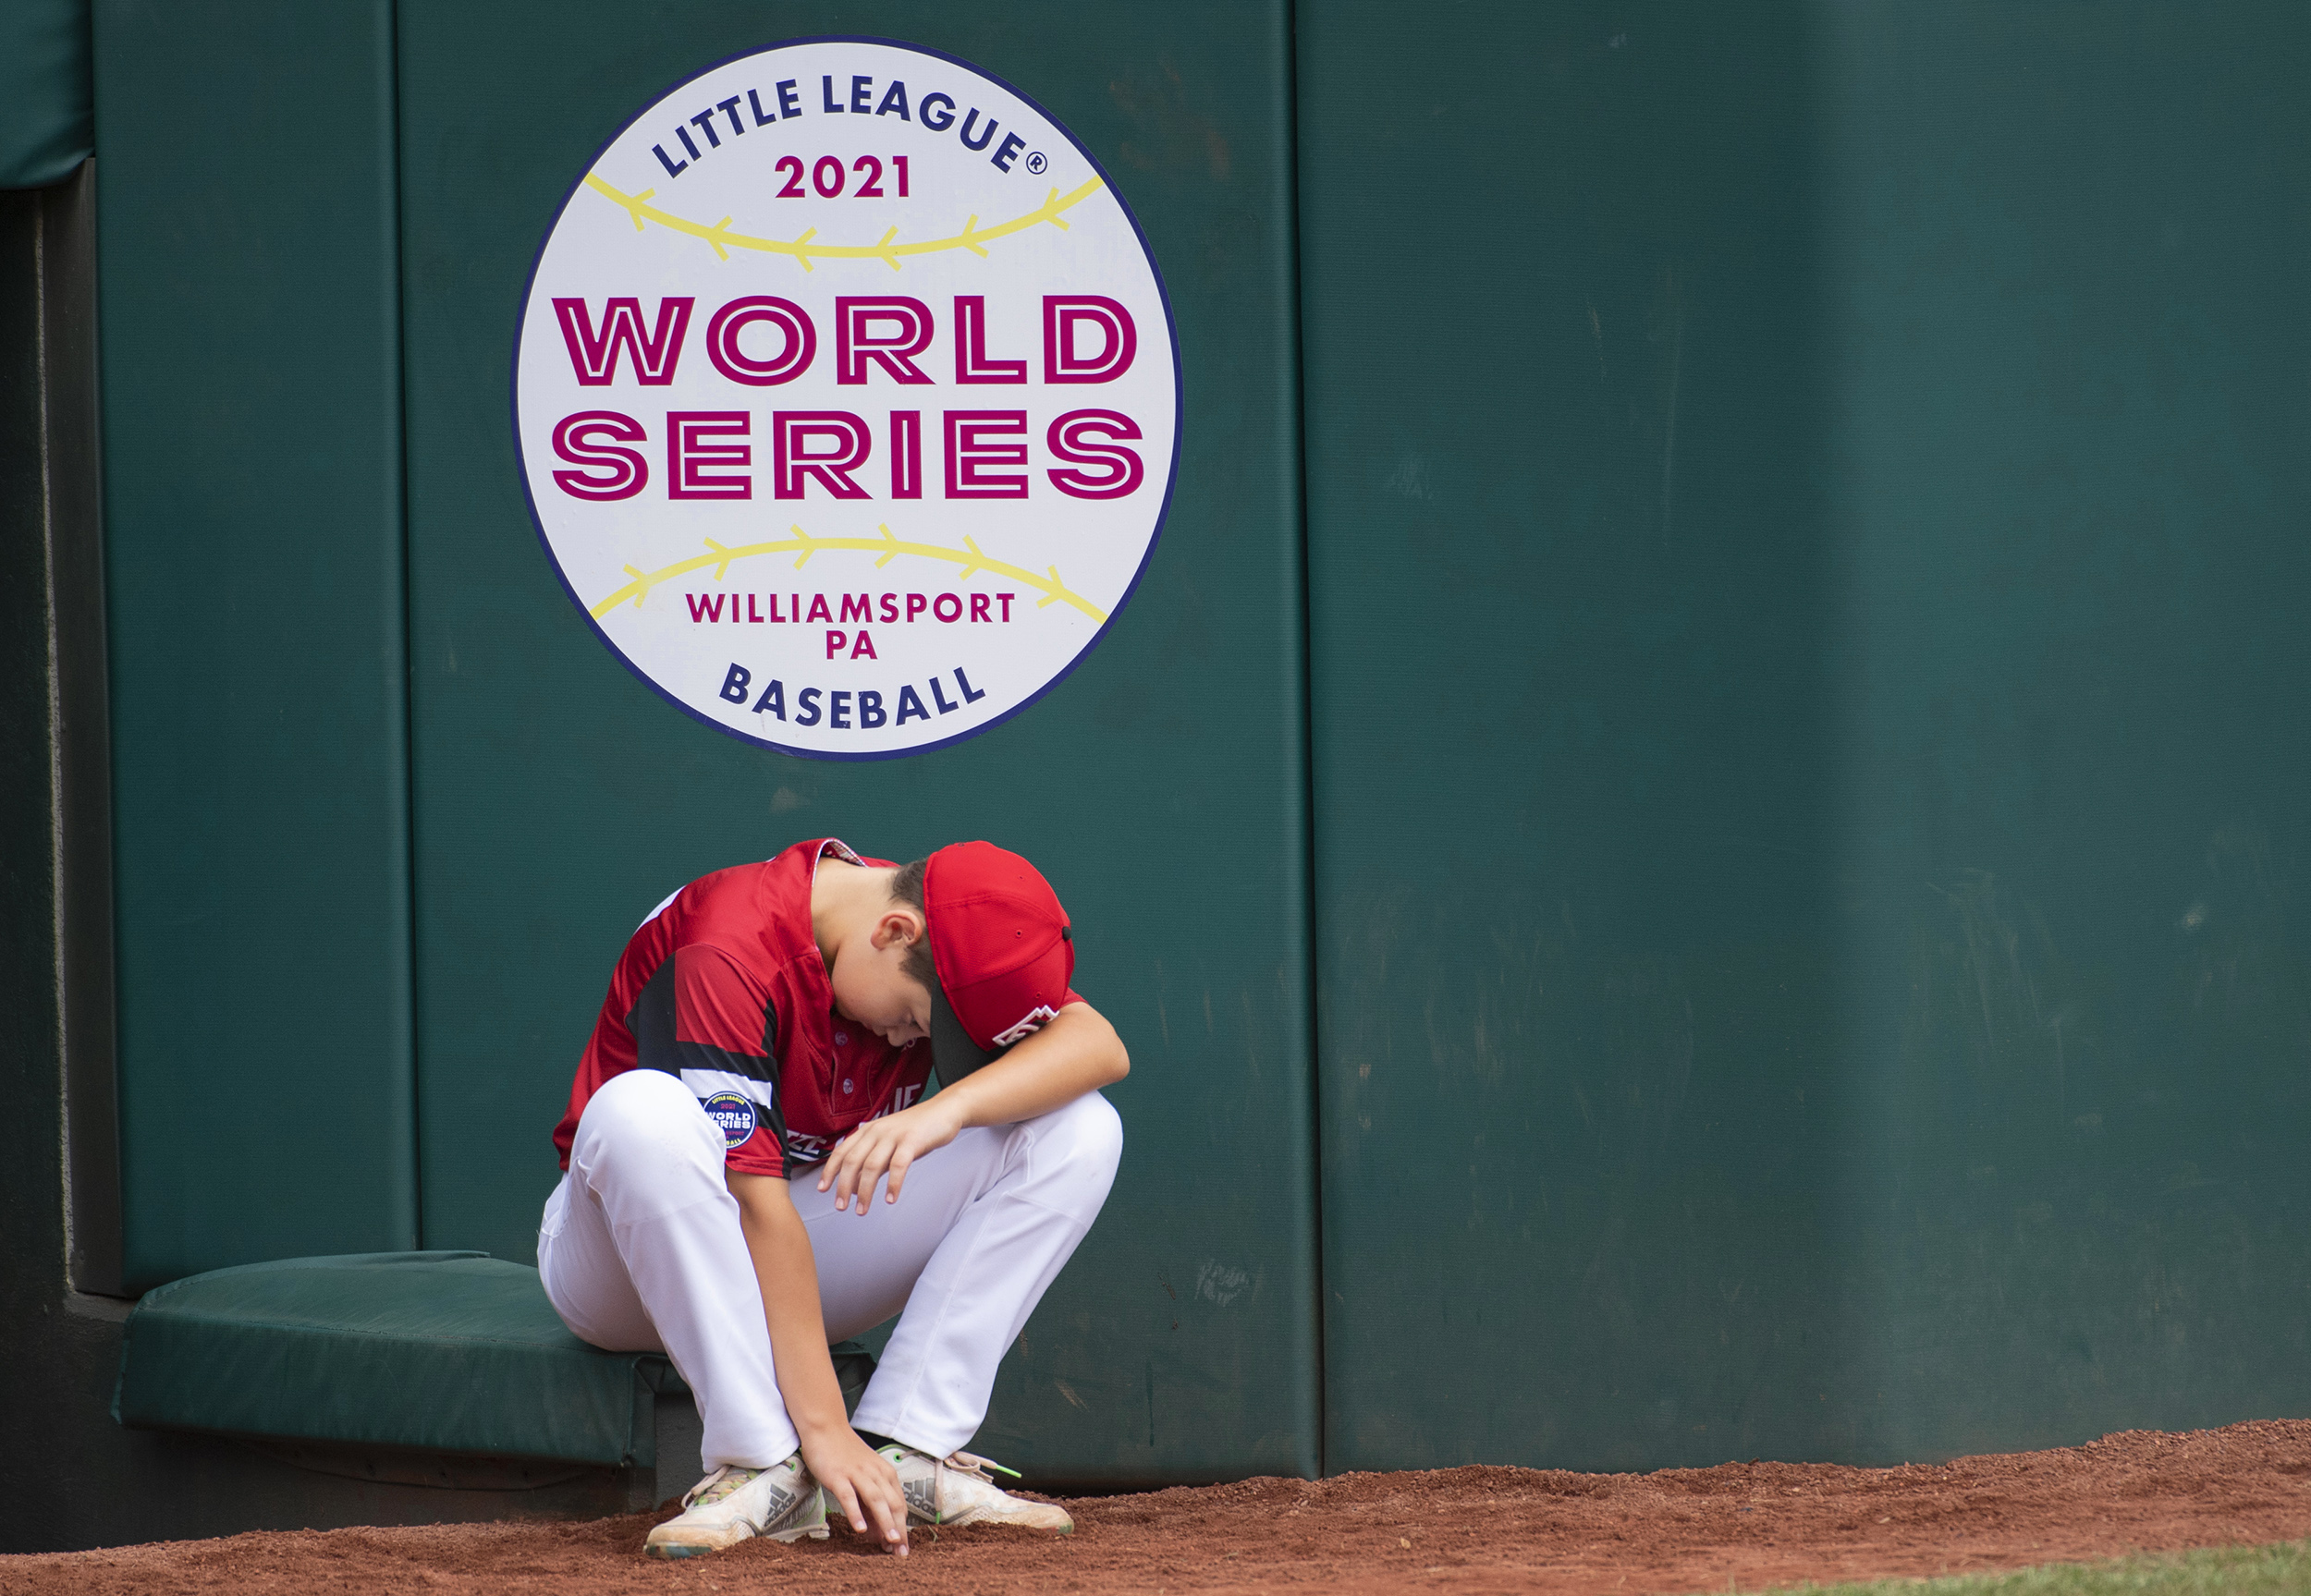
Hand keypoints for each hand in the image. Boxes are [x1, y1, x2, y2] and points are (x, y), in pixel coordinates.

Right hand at [800, 1426, 909, 1553]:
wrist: (826, 1428)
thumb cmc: (846, 1455)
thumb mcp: (864, 1476)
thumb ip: (871, 1503)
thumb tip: (878, 1533)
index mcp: (885, 1473)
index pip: (899, 1504)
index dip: (903, 1527)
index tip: (903, 1548)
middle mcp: (875, 1473)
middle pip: (892, 1504)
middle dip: (899, 1530)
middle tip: (901, 1554)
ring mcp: (857, 1474)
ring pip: (876, 1500)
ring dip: (885, 1522)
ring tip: (891, 1543)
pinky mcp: (839, 1476)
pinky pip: (849, 1496)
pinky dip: (856, 1513)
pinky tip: (860, 1529)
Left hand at [819, 1096, 964, 1214]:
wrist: (944, 1110)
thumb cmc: (916, 1129)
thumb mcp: (889, 1143)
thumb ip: (872, 1162)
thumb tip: (854, 1187)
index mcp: (868, 1130)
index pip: (842, 1151)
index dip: (830, 1171)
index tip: (822, 1189)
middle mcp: (877, 1131)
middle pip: (853, 1161)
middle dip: (843, 1186)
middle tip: (841, 1206)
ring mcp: (894, 1135)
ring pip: (872, 1166)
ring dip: (865, 1191)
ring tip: (862, 1210)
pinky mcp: (912, 1140)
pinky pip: (898, 1165)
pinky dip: (893, 1184)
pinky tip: (890, 1198)